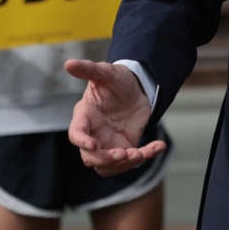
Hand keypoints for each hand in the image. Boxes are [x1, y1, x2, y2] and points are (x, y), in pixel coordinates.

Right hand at [64, 59, 164, 175]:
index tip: (94, 145)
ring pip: (108, 166)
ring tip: (141, 153)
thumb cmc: (116, 79)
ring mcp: (108, 143)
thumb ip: (88, 69)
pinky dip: (147, 155)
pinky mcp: (126, 145)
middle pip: (90, 158)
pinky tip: (160, 146)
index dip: (82, 142)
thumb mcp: (105, 72)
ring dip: (124, 164)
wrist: (136, 86)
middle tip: (124, 153)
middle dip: (105, 159)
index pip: (76, 134)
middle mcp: (93, 134)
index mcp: (84, 117)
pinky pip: (132, 159)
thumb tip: (68, 63)